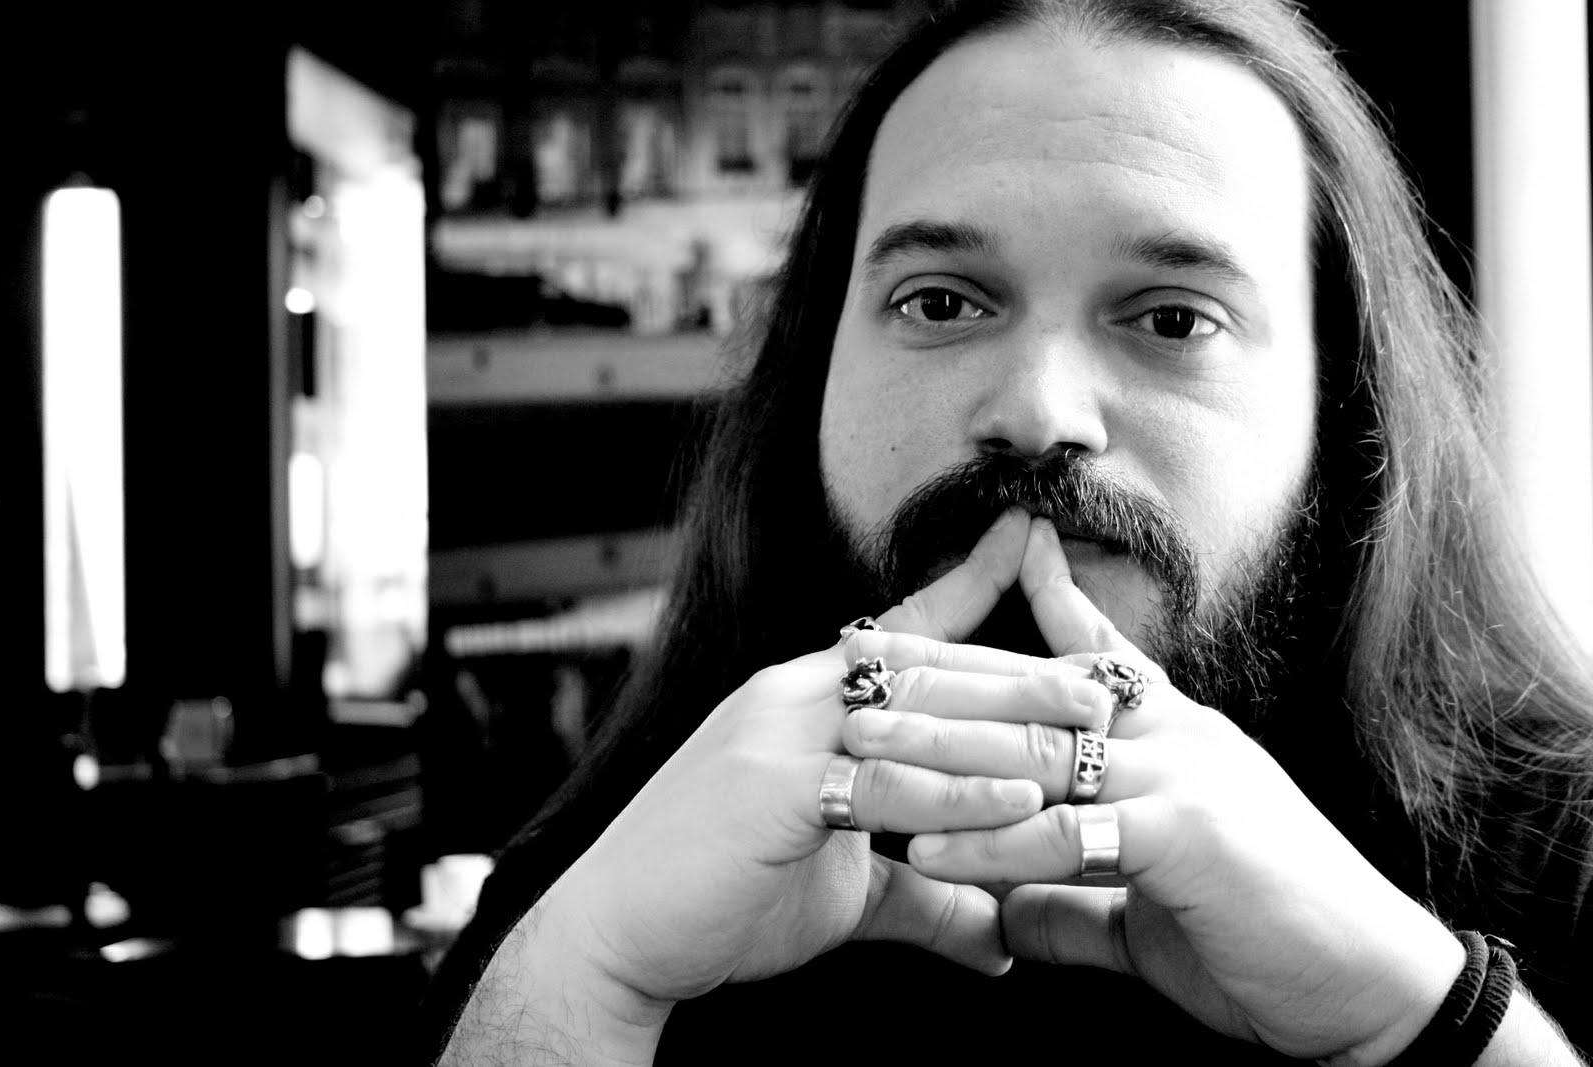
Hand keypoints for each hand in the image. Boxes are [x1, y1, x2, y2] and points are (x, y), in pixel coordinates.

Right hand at [540, 510, 1096, 1012]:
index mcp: (802, 699)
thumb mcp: (841, 891)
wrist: (614, 932)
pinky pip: (882, 787)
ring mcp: (778, 735)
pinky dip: (955, 796)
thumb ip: (922, 895)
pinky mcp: (771, 789)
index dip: (965, 585)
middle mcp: (791, 696)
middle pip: (927, 669)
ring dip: (1009, 728)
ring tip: (1090, 733)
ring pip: (914, 718)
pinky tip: (1019, 802)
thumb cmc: (719, 898)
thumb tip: (999, 938)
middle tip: (1104, 674)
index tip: (1027, 541)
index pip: (898, 630)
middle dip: (1020, 672)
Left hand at [844, 516, 1465, 1063]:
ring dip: (940, 750)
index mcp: (1173, 736)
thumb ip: (1076, 901)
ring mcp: (1183, 777)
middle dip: (939, 679)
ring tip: (860, 749)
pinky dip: (992, 846)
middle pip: (1034, 689)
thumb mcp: (1153, 909)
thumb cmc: (1269, 937)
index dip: (1036, 605)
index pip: (1092, 654)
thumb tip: (1008, 914)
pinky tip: (925, 853)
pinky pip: (1067, 835)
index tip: (982, 566)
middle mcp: (1174, 737)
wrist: (1373, 986)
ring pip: (1038, 748)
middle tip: (856, 669)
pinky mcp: (1188, 834)